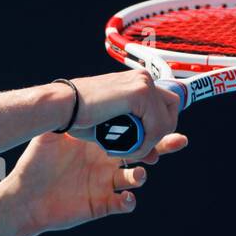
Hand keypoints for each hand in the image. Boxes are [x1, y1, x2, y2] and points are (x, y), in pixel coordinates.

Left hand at [7, 128, 188, 233]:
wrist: (25, 194)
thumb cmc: (37, 162)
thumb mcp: (53, 134)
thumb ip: (69, 116)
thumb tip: (81, 90)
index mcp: (102, 142)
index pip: (132, 132)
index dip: (150, 126)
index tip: (159, 116)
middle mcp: (109, 162)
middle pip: (146, 152)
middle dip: (163, 146)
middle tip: (176, 140)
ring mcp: (108, 184)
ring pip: (137, 177)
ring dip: (141, 174)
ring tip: (140, 172)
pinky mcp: (103, 205)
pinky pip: (124, 204)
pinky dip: (128, 201)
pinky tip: (126, 198)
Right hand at [63, 69, 181, 159]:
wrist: (62, 107)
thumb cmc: (78, 116)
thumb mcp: (112, 127)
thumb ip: (134, 137)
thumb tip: (155, 157)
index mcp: (135, 82)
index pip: (164, 103)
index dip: (159, 126)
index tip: (147, 145)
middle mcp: (142, 79)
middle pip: (172, 107)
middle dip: (161, 132)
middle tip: (141, 148)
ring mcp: (143, 84)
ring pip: (167, 120)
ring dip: (151, 141)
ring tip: (129, 151)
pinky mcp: (140, 93)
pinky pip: (157, 127)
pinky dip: (146, 143)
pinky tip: (128, 148)